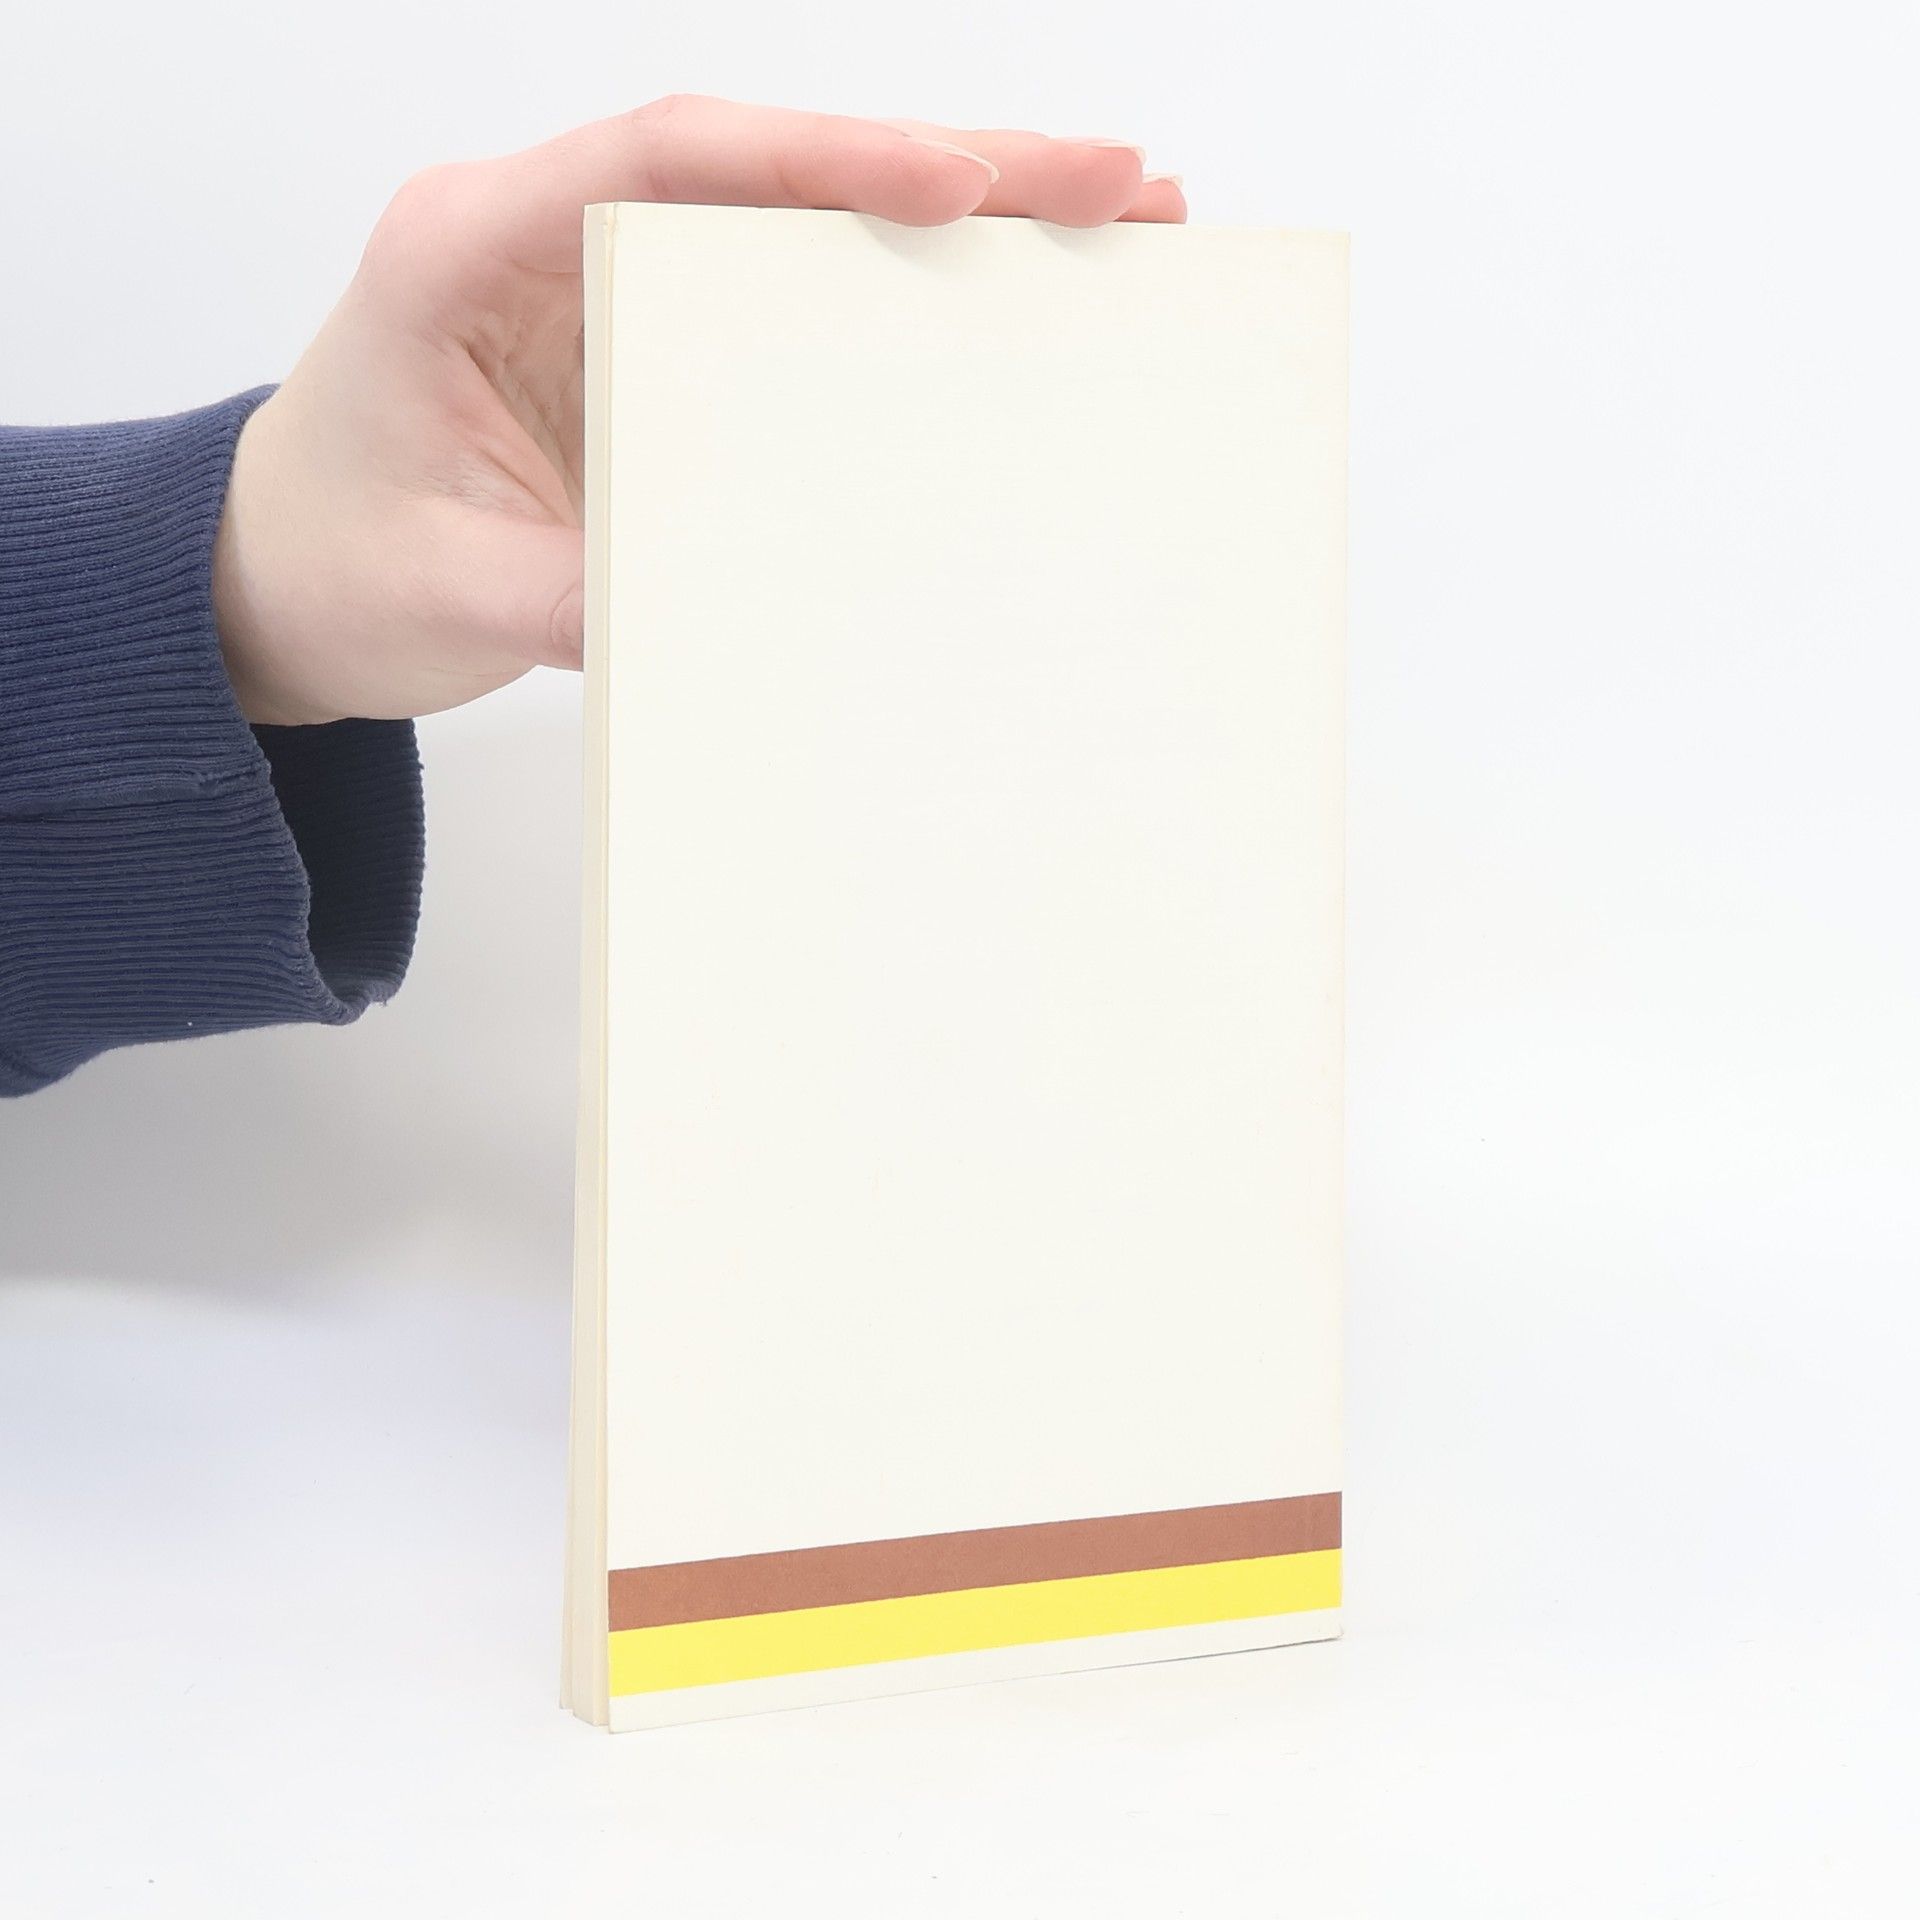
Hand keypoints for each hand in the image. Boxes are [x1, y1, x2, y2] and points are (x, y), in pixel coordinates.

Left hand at [211, 97, 1184, 725]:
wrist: (282, 581)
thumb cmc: (334, 559)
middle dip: (950, 163)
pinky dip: (899, 297)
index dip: (826, 158)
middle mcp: (554, 235)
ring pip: (799, 217)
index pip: (671, 156)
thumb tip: (735, 613)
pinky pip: (789, 300)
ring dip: (954, 215)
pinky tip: (1001, 307)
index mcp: (472, 244)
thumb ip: (570, 595)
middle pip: (772, 163)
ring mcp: (611, 284)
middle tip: (1112, 180)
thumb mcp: (443, 593)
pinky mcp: (654, 346)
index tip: (961, 181)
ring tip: (1105, 224)